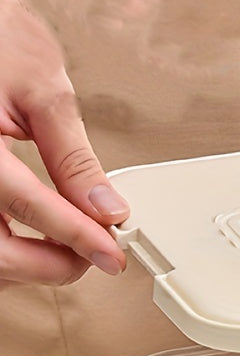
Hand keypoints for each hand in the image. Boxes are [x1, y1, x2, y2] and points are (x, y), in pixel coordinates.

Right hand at [0, 0, 127, 288]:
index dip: (77, 237)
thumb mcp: (41, 90)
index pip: (26, 205)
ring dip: (26, 264)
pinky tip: (36, 241)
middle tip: (94, 254)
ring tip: (69, 248)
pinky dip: (8, 249)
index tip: (112, 254)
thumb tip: (107, 207)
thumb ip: (72, 157)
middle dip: (49, 265)